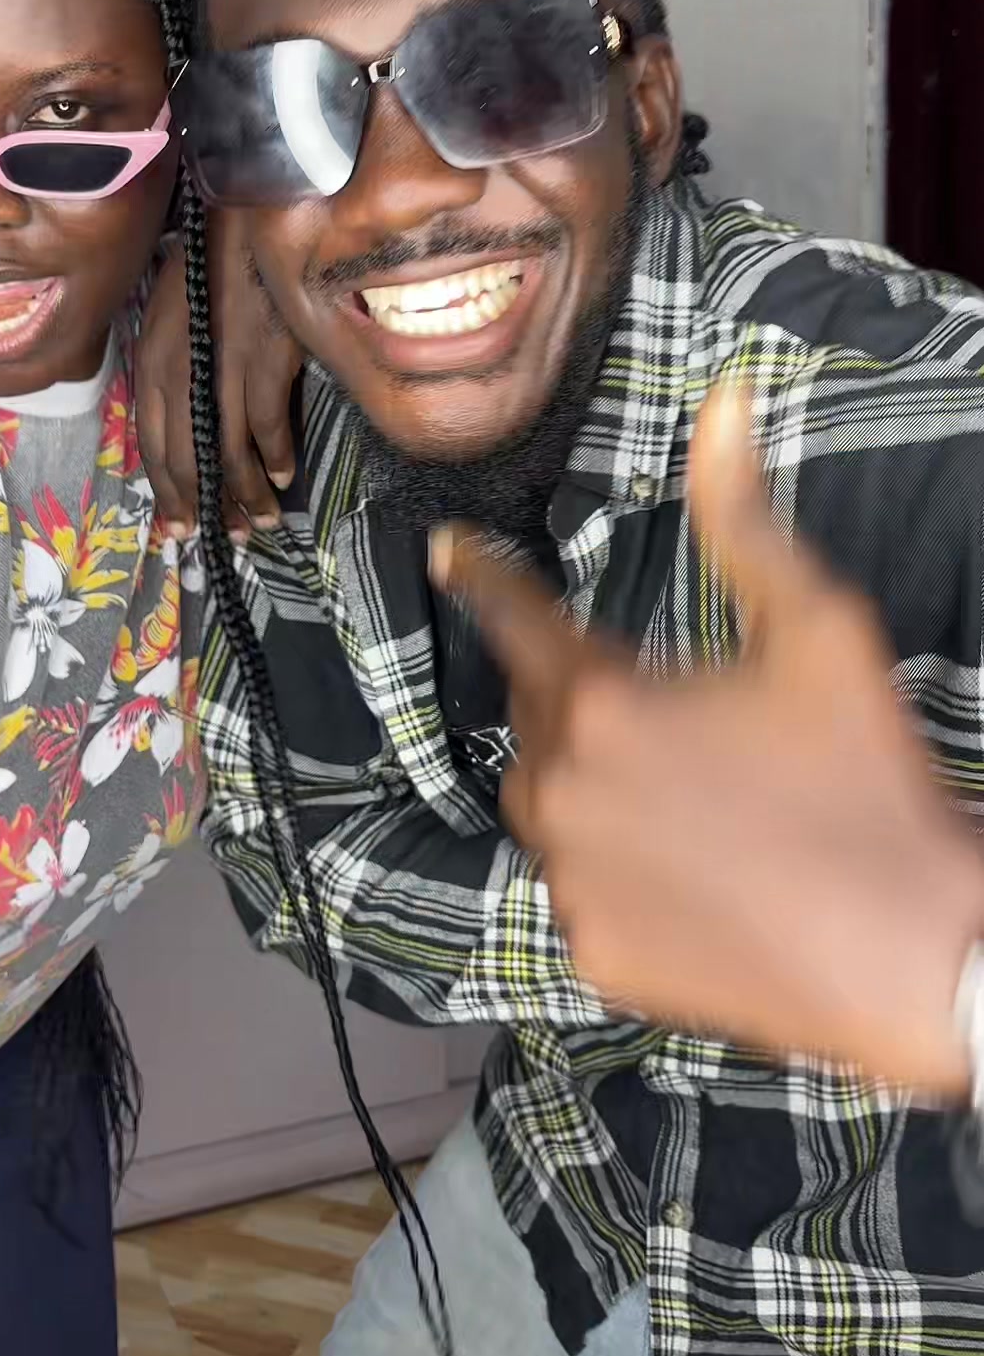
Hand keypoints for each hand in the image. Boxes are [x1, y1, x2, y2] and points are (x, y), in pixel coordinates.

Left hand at [136, 216, 302, 538]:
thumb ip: (177, 366)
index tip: (177, 527)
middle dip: (202, 505)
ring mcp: (221, 368)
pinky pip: (267, 425)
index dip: (164, 491)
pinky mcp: (264, 361)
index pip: (150, 443)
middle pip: (185, 457)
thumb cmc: (214, 261)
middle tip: (217, 540)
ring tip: (259, 522)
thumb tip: (191, 415)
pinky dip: (277, 457)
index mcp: (151, 361)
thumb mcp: (175, 314)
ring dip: (244, 495)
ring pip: (228, 451)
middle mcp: (179, 372)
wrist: (252, 214)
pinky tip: (284, 477)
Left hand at [429, 387, 983, 1093]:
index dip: (483, 578)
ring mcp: (571, 880)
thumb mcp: (815, 625)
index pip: (513, 619)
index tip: (446, 551)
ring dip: (591, 780)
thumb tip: (722, 402)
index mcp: (601, 700)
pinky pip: (578, 886)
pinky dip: (615, 866)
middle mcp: (561, 790)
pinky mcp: (594, 952)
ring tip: (692, 792)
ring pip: (549, 804)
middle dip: (576, 693)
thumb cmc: (863, 776)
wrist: (909, 953)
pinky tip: (697, 870)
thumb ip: (744, 515)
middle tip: (663, 704)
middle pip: (535, 714)